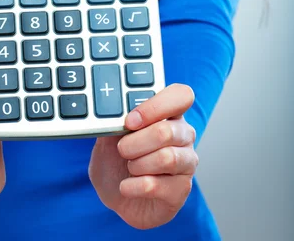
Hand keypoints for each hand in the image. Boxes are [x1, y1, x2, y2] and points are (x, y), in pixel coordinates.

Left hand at [88, 83, 197, 229]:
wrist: (116, 197)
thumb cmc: (115, 162)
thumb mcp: (107, 138)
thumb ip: (113, 122)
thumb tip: (113, 111)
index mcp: (168, 113)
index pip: (180, 96)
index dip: (156, 106)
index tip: (130, 121)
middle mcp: (183, 135)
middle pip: (166, 131)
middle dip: (135, 142)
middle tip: (121, 149)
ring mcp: (186, 162)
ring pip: (167, 158)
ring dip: (137, 164)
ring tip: (128, 167)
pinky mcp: (181, 189)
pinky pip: (157, 185)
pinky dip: (134, 186)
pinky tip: (127, 186)